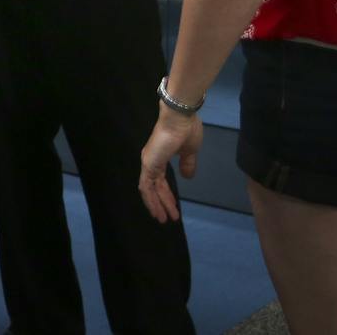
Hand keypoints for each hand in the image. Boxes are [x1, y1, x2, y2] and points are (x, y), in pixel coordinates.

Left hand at [138, 105, 203, 223]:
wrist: (180, 117)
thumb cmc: (186, 130)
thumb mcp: (190, 151)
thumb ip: (187, 164)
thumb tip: (187, 176)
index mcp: (160, 157)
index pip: (160, 181)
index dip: (166, 195)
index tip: (173, 207)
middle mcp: (151, 161)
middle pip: (154, 187)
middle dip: (162, 203)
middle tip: (169, 218)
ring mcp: (148, 162)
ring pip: (149, 189)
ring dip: (157, 204)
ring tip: (165, 218)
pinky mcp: (149, 163)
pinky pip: (146, 186)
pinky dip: (151, 199)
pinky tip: (158, 210)